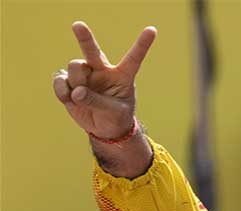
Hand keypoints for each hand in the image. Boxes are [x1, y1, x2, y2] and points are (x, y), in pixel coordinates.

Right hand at [53, 21, 156, 138]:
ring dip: (77, 82)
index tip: (152, 30)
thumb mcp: (115, 112)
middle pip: (93, 51)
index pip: (133, 58)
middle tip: (78, 25)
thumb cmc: (117, 117)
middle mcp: (103, 70)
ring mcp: (85, 75)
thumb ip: (98, 101)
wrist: (105, 129)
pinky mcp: (69, 82)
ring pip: (75, 67)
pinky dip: (62, 91)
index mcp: (122, 75)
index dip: (142, 44)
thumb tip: (77, 91)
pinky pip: (60, 80)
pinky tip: (69, 99)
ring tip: (81, 98)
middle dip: (85, 37)